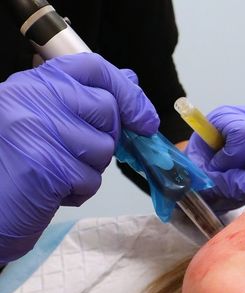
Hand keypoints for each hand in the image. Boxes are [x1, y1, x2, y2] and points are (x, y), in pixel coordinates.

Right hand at [0, 53, 158, 262]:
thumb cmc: (17, 162)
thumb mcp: (46, 120)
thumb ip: (86, 100)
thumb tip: (132, 81)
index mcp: (35, 83)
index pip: (94, 67)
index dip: (128, 91)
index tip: (145, 118)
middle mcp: (35, 98)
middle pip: (108, 110)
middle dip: (105, 138)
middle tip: (75, 152)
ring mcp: (40, 131)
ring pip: (105, 147)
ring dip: (90, 167)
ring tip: (57, 171)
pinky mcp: (48, 167)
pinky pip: (91, 180)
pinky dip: (79, 190)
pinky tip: (52, 189)